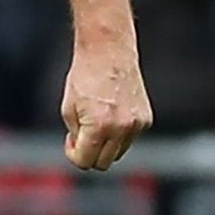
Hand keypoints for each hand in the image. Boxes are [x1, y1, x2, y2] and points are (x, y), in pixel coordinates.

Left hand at [60, 31, 151, 170]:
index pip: (85, 161)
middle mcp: (121, 128)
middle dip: (90, 153)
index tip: (71, 140)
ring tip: (97, 121)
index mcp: (99, 126)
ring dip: (106, 144)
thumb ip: (76, 135)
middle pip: (104, 163)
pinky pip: (130, 138)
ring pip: (118, 153)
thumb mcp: (68, 109)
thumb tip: (84, 152)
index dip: (73, 154)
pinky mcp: (146, 119)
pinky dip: (119, 133)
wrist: (108, 52)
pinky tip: (112, 113)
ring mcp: (136, 125)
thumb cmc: (84, 77)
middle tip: (82, 134)